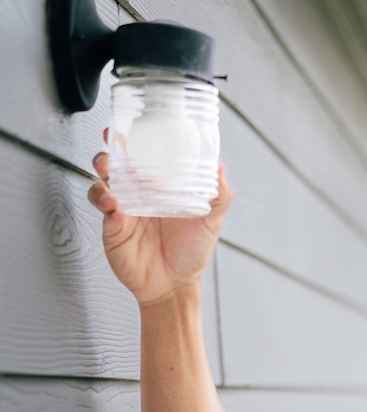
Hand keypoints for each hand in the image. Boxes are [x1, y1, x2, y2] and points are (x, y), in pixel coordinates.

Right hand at [87, 134, 232, 308]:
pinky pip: (101, 205)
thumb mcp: (211, 222)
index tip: (135, 124)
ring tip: (110, 172)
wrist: (173, 287)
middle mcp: (139, 192)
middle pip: (117, 161)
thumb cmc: (190, 254)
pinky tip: (115, 204)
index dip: (137, 138)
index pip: (145, 155)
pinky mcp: (113, 225)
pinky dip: (103, 199)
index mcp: (160, 186)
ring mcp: (123, 207)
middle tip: (116, 142)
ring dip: (103, 169)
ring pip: (103, 178)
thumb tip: (220, 170)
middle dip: (112, 148)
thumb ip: (219, 197)